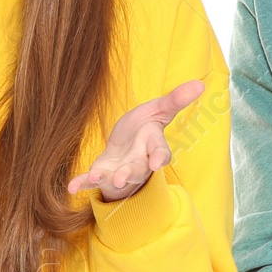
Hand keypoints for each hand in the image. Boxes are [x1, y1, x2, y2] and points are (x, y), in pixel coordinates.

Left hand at [66, 79, 204, 202]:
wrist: (125, 147)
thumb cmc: (143, 129)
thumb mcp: (159, 110)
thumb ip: (176, 100)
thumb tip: (200, 84)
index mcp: (153, 146)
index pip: (160, 152)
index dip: (159, 157)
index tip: (158, 163)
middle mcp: (138, 162)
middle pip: (136, 169)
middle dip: (129, 173)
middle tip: (121, 177)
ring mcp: (119, 170)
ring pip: (116, 177)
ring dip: (107, 179)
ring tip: (98, 178)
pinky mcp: (102, 173)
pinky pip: (91, 181)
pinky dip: (81, 184)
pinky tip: (71, 187)